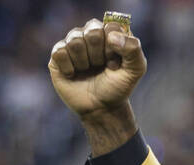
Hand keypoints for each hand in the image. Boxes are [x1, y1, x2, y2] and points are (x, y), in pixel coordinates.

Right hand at [48, 18, 145, 153]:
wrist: (101, 108)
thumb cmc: (118, 87)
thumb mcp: (135, 70)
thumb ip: (133, 49)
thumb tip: (112, 36)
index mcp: (110, 33)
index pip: (111, 27)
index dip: (114, 48)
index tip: (116, 63)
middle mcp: (90, 34)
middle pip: (92, 31)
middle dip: (99, 55)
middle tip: (101, 67)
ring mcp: (73, 43)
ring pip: (75, 41)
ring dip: (85, 62)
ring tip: (88, 71)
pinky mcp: (58, 54)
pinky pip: (60, 52)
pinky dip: (70, 67)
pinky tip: (74, 74)